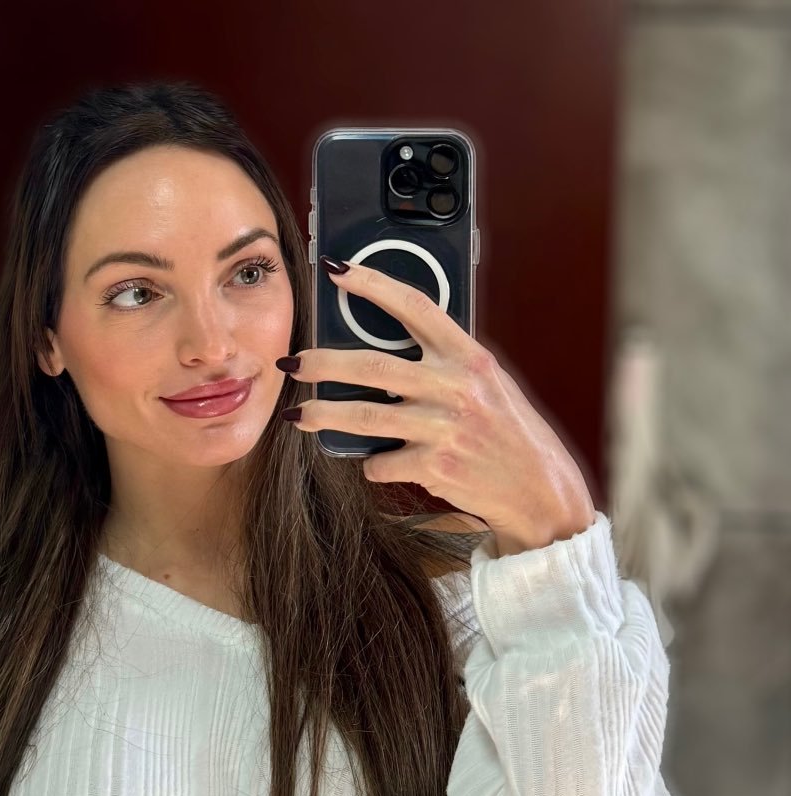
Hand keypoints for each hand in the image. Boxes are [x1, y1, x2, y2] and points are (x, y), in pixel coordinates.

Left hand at [277, 257, 596, 555]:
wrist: (539, 490)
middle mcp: (456, 387)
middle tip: (292, 362)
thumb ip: (445, 364)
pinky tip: (378, 464)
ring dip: (322, 415)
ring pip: (363, 416)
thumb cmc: (508, 434)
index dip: (372, 284)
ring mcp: (444, 427)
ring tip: (298, 415)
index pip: (415, 306)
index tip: (336, 270)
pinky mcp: (435, 467)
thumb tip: (387, 351)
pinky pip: (381, 463)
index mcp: (469, 357)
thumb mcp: (487, 386)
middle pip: (371, 366)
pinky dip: (373, 465)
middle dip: (322, 363)